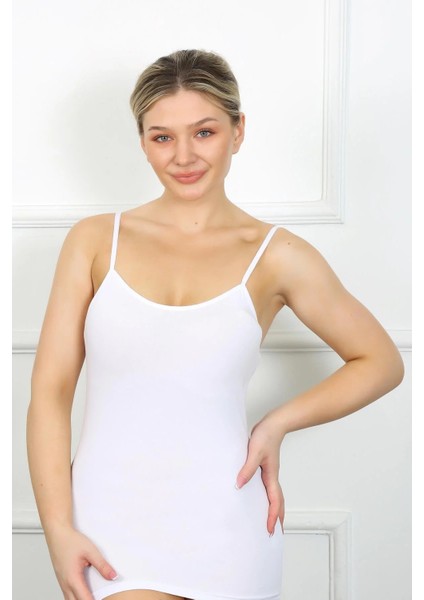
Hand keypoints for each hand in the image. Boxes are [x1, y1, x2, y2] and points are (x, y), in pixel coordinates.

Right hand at [45, 524, 117, 599]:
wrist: (57, 533)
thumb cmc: (71, 541)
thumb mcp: (90, 551)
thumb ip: (102, 565)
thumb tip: (113, 576)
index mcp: (73, 578)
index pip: (84, 599)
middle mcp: (65, 583)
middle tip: (99, 598)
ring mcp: (62, 582)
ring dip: (80, 599)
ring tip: (92, 596)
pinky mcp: (61, 579)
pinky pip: (67, 594)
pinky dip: (75, 597)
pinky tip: (82, 593)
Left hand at [235, 414, 284, 535]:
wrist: (273, 424)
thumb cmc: (266, 436)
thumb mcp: (254, 452)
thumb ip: (247, 468)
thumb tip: (239, 485)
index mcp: (271, 476)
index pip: (275, 501)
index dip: (273, 517)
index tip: (271, 530)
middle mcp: (272, 477)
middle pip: (278, 502)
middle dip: (278, 518)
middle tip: (274, 534)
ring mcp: (269, 473)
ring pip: (274, 496)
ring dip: (274, 509)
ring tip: (269, 521)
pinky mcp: (265, 468)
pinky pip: (267, 488)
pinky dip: (267, 498)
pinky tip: (258, 498)